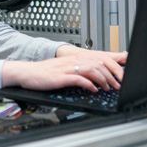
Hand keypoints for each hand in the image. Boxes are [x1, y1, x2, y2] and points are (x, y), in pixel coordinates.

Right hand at [2, 46, 126, 92]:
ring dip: (103, 80)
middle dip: (111, 75)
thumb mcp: (64, 69)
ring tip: (107, 88)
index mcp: (74, 58)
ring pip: (91, 70)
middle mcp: (72, 60)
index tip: (119, 76)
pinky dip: (89, 84)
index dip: (112, 67)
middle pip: (98, 63)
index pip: (99, 58)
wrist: (27, 73)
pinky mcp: (61, 77)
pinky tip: (93, 89)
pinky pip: (79, 79)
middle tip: (117, 85)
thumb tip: (94, 77)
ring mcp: (67, 68)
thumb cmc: (45, 73)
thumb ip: (79, 70)